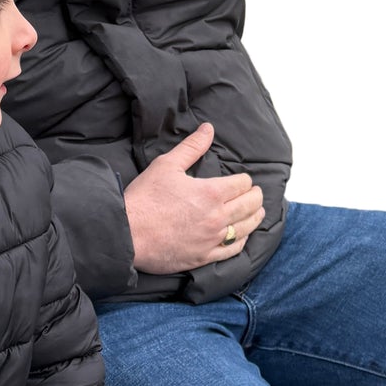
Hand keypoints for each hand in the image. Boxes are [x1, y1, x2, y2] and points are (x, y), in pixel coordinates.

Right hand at [122, 123, 264, 273]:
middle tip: (256, 193)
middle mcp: (217, 217)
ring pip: (246, 228)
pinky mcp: (204, 257)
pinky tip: (242, 236)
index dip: (244, 179)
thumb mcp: (167, 165)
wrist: (127, 234)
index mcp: (210, 193)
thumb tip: (207, 129)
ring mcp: (212, 239)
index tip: (242, 180)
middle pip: (250, 205)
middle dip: (255, 196)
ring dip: (255, 217)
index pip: (242, 184)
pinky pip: (233, 250)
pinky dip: (242, 240)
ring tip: (258, 212)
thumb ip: (191, 147)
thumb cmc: (144, 198)